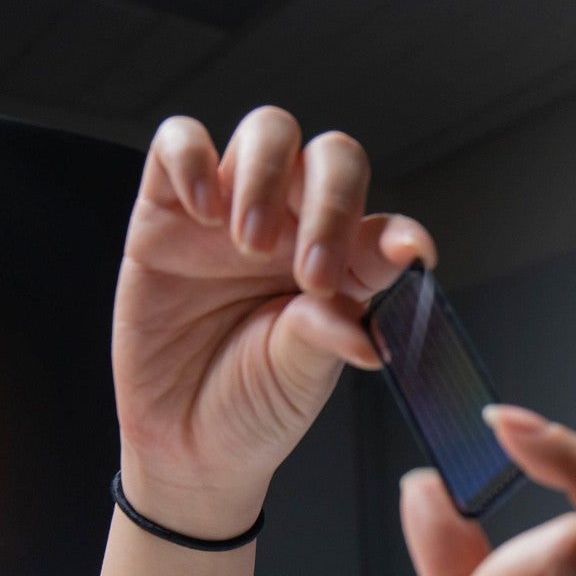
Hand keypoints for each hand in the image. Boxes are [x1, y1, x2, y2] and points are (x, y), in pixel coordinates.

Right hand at [111, 107, 434, 538]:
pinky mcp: (166, 211)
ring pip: (267, 133)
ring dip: (266, 176)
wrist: (183, 442)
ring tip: (248, 244)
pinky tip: (202, 207)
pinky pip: (178, 143)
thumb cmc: (253, 408)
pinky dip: (192, 158)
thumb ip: (329, 333)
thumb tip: (369, 329)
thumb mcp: (302, 376)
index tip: (410, 258)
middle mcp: (293, 229)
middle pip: (331, 160)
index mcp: (343, 269)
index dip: (401, 235)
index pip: (382, 228)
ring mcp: (232, 213)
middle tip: (312, 272)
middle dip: (330, 202)